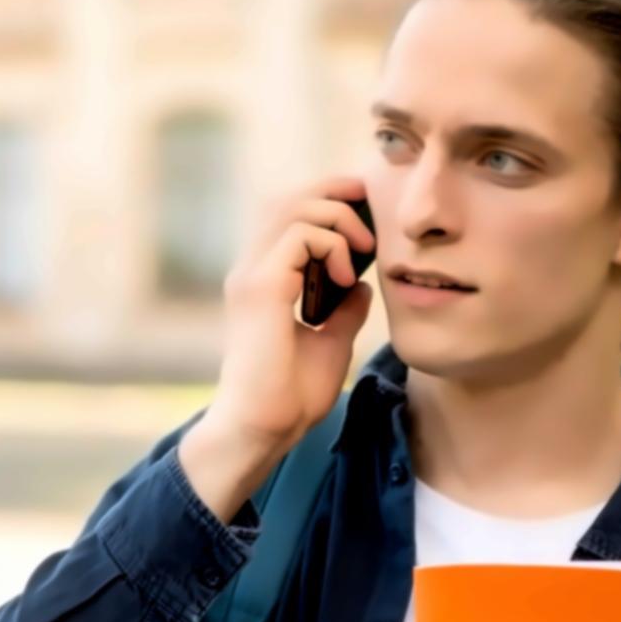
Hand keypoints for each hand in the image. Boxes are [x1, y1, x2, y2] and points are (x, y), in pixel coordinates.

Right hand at [199, 175, 376, 459]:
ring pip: (292, 207)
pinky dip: (331, 244)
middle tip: (370, 209)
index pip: (288, 214)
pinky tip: (346, 276)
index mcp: (263, 280)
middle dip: (333, 192)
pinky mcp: (261, 287)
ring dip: (336, 217)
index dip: (327, 202)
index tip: (366, 217)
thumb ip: (343, 311)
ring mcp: (251, 275)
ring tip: (361, 248)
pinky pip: (300, 235)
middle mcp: (251, 269)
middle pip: (287, 198)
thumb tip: (362, 286)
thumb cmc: (289, 397)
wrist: (262, 429)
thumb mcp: (329, 343)